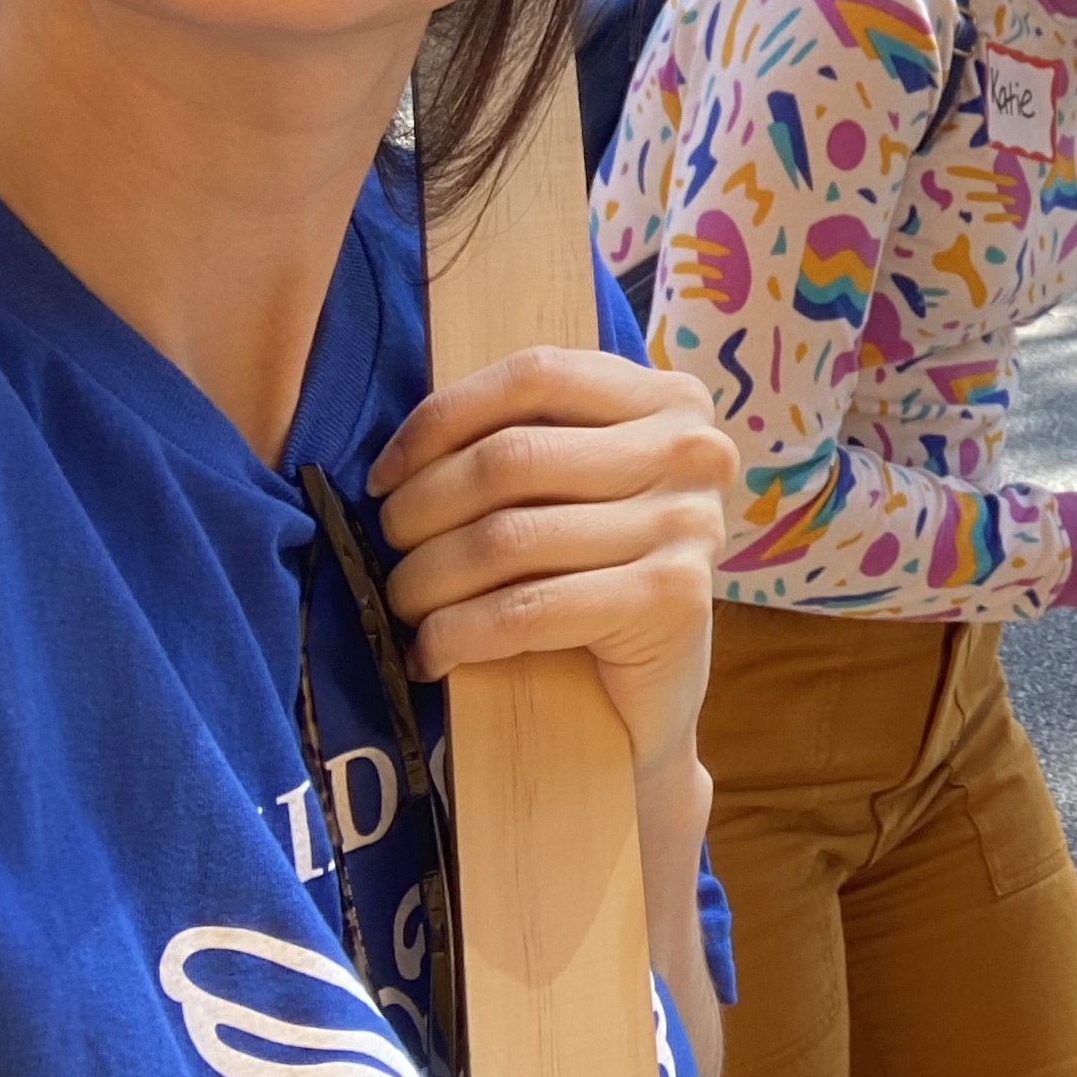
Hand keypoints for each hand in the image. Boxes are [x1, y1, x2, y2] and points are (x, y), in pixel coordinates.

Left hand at [370, 347, 741, 783]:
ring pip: (507, 536)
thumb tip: (399, 455)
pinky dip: (457, 633)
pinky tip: (431, 653)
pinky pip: (527, 609)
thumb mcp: (571, 490)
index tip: (386, 475)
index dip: (442, 419)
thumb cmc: (592, 579)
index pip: (534, 375)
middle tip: (388, 550)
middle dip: (421, 509)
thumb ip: (523, 446)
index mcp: (667, 399)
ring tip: (402, 604)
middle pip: (511, 457)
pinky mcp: (672, 599)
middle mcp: (690, 450)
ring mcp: (688, 523)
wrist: (651, 701)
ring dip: (426, 578)